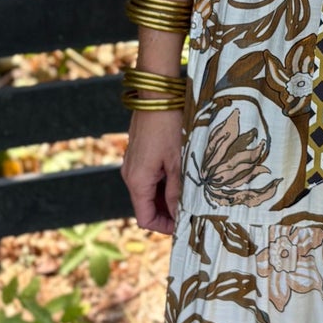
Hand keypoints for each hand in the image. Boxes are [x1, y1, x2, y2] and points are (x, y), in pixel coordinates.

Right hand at [122, 109, 186, 234]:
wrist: (157, 94)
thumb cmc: (169, 125)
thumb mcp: (177, 161)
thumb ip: (176, 190)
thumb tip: (179, 214)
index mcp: (137, 180)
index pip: (144, 219)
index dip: (164, 227)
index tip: (183, 225)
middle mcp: (130, 175)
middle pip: (146, 207)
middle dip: (167, 213)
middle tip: (191, 211)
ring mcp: (133, 164)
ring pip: (148, 192)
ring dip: (166, 198)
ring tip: (190, 195)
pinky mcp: (138, 155)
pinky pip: (148, 178)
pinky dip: (163, 184)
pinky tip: (181, 178)